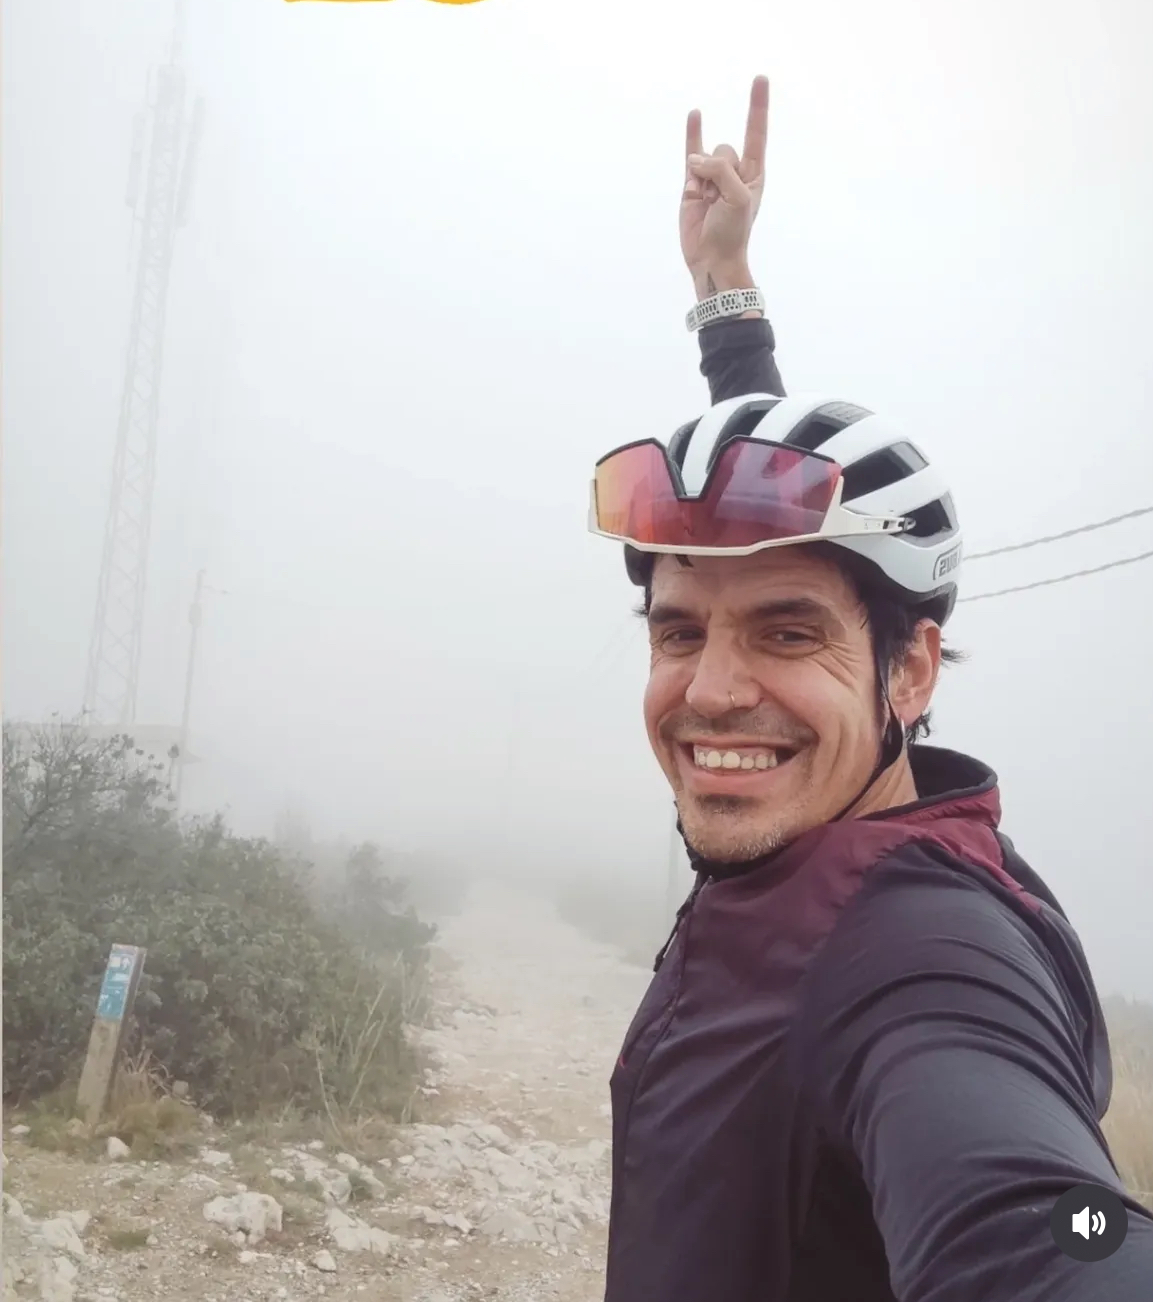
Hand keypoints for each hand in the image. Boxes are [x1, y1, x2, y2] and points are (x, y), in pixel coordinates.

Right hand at [680, 76, 768, 296]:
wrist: (712, 258)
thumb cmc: (732, 231)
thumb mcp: (738, 197)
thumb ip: (720, 170)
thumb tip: (694, 160)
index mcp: (754, 174)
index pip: (756, 132)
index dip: (757, 106)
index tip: (760, 78)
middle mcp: (734, 171)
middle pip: (723, 149)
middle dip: (717, 172)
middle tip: (718, 201)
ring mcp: (712, 177)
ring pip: (704, 157)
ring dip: (701, 180)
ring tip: (705, 203)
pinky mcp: (692, 184)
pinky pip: (690, 154)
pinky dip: (692, 134)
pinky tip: (695, 115)